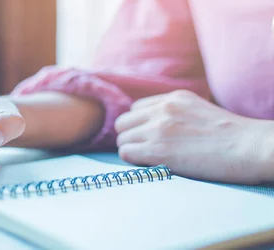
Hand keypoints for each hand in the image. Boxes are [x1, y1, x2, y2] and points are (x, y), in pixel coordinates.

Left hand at [115, 90, 271, 183]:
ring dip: (131, 150)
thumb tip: (157, 126)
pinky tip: (149, 165)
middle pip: (123, 123)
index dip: (139, 125)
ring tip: (150, 160)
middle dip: (131, 136)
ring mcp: (158, 128)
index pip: (136, 108)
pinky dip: (132, 161)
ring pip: (122, 139)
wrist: (251, 148)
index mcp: (174, 98)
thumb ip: (176, 113)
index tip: (148, 137)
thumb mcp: (200, 110)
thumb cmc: (233, 137)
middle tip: (145, 150)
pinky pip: (125, 153)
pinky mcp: (157, 150)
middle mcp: (162, 109)